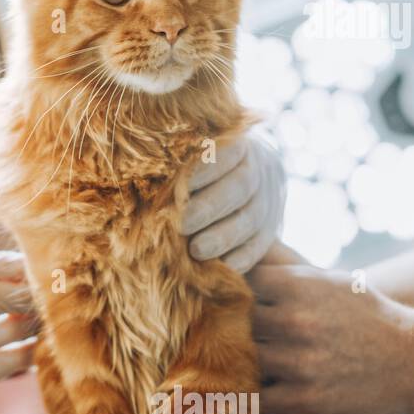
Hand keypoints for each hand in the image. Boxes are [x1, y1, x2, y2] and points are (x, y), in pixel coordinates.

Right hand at [0, 249, 37, 413]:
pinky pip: (22, 357)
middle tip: (46, 294)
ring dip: (38, 320)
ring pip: (15, 328)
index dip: (14, 263)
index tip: (33, 268)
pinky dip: (38, 347)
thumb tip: (34, 263)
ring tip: (44, 316)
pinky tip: (40, 342)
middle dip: (27, 291)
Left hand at [181, 129, 286, 272]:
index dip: (206, 168)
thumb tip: (144, 172)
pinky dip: (242, 258)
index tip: (181, 181)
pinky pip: (259, 246)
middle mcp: (258, 173)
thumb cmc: (206, 165)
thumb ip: (180, 162)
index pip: (227, 153)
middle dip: (209, 207)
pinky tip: (222, 267)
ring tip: (196, 251)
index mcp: (239, 147)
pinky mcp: (269, 232)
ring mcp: (267, 204)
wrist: (252, 177)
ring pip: (250, 220)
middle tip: (182, 225)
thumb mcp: (198, 153)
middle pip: (239, 188)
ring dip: (223, 237)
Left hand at [247, 255, 413, 413]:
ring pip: (242, 360)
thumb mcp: (331, 279)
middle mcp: (295, 320)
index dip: (237, 296)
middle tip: (245, 338)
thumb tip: (246, 247)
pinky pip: (257, 399)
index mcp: (298, 285)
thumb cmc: (370, 316)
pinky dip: (257, 397)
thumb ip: (286, 267)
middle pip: (234, 323)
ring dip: (248, 363)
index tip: (240, 305)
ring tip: (257, 364)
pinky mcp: (305, 399)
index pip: (237, 284)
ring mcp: (299, 361)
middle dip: (238, 330)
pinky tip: (266, 391)